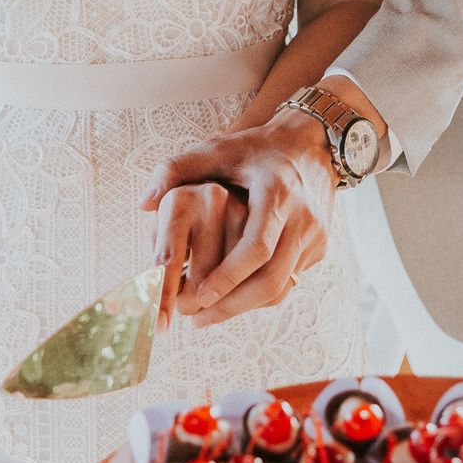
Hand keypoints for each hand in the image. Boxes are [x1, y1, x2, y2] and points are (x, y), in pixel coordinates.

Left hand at [141, 111, 335, 328]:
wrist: (313, 144)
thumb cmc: (257, 148)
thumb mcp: (218, 147)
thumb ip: (176, 169)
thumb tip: (143, 203)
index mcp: (277, 192)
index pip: (257, 246)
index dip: (229, 275)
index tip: (200, 296)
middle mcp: (302, 217)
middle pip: (271, 278)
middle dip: (233, 304)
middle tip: (198, 318)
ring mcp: (314, 236)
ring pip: (282, 287)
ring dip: (245, 306)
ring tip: (209, 315)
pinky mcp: (318, 248)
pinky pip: (290, 282)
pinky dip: (260, 295)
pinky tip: (233, 298)